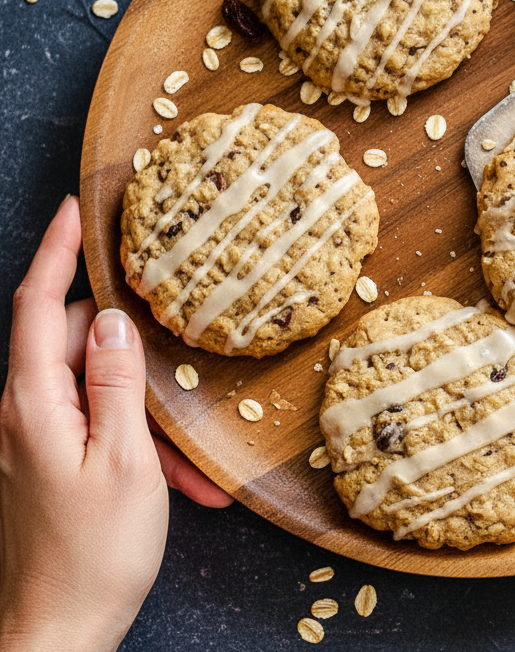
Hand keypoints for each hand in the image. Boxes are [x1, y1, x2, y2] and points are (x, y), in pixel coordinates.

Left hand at [0, 196, 230, 651]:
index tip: (75, 209)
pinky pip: (94, 426)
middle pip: (75, 344)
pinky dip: (136, 442)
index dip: (56, 252)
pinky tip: (175, 482)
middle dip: (133, 352)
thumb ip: (117, 383)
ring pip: (93, 389)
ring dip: (144, 412)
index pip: (37, 305)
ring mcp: (32, 440)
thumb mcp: (124, 461)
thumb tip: (115, 320)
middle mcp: (22, 414)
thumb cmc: (94, 554)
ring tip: (187, 464)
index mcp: (32, 403)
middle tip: (184, 365)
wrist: (57, 632)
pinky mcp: (46, 464)